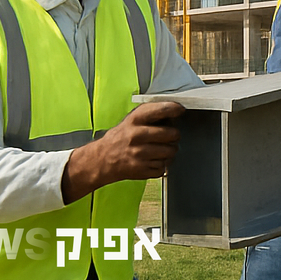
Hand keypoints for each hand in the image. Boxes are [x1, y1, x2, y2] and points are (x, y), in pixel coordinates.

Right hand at [62, 101, 183, 201]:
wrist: (101, 160)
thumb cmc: (120, 138)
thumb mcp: (132, 120)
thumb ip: (151, 115)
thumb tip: (175, 111)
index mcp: (135, 120)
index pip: (161, 110)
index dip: (174, 109)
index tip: (180, 110)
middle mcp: (136, 136)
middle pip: (172, 134)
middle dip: (175, 135)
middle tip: (171, 136)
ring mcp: (138, 154)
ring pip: (170, 152)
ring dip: (170, 152)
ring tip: (162, 150)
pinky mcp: (140, 170)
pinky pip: (163, 167)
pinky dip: (162, 165)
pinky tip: (154, 160)